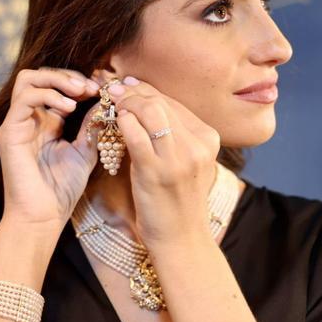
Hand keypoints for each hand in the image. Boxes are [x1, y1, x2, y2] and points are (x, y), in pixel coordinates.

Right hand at [0, 67, 101, 232]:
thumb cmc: (62, 188)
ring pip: (28, 79)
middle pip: (39, 75)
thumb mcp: (86, 150)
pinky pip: (24, 99)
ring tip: (80, 92)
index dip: (79, 81)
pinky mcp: (9, 132)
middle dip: (68, 75)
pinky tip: (68, 107)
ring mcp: (17, 123)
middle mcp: (29, 118)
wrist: (44, 216)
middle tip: (91, 86)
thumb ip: (92, 126)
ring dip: (57, 79)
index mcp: (47, 121)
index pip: (56, 85)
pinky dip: (48, 95)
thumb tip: (105, 101)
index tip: (102, 89)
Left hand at [106, 76, 221, 245]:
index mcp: (209, 139)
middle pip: (161, 103)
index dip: (149, 90)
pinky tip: (112, 121)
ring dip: (126, 102)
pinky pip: (134, 133)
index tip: (129, 84)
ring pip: (149, 111)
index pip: (175, 103)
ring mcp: (179, 158)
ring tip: (112, 103)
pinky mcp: (156, 171)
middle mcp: (198, 145)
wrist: (181, 237)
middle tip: (114, 88)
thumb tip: (148, 103)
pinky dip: (121, 122)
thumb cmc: (179, 199)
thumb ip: (176, 135)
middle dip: (134, 91)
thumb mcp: (190, 162)